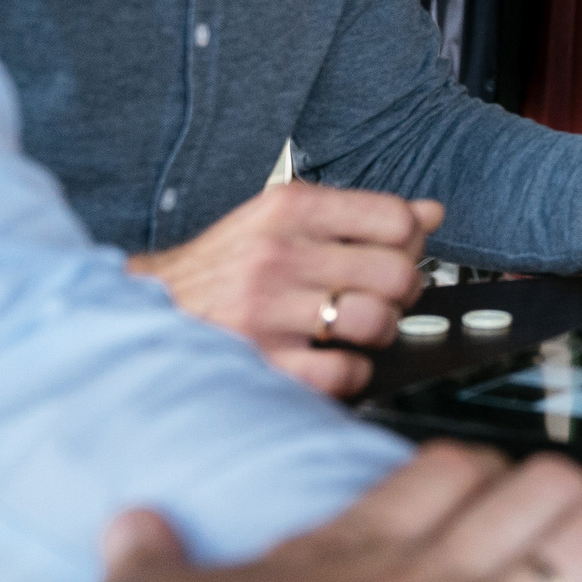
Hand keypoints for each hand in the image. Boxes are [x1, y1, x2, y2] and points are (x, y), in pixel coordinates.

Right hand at [130, 183, 442, 396]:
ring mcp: (266, 311)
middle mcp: (277, 255)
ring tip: (356, 327)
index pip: (396, 219)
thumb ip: (358, 215)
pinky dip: (353, 371)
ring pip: (376, 322)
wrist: (150, 308)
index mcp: (288, 209)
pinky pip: (344, 372)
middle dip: (402, 291)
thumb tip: (430, 213)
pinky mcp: (260, 361)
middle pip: (397, 274)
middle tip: (383, 297)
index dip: (409, 242)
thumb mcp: (284, 219)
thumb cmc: (227, 265)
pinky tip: (334, 358)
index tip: (396, 253)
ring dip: (379, 331)